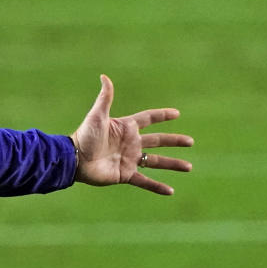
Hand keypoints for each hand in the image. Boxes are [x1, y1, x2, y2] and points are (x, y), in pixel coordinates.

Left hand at [71, 74, 192, 194]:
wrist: (76, 160)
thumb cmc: (85, 136)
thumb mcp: (97, 115)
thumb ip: (105, 97)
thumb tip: (104, 76)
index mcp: (126, 128)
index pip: (148, 119)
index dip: (162, 115)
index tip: (176, 114)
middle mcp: (131, 143)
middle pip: (158, 141)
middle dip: (174, 141)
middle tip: (190, 141)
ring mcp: (129, 159)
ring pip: (156, 161)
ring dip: (173, 164)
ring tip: (189, 167)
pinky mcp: (126, 174)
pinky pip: (145, 181)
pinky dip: (157, 186)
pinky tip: (170, 191)